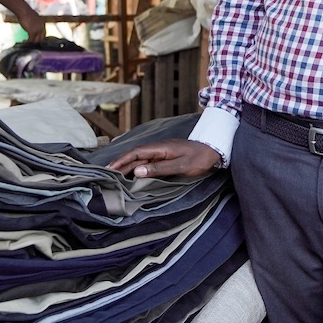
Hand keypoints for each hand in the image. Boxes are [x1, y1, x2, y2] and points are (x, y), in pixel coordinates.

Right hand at [18, 10, 46, 41]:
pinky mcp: (32, 32)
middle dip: (36, 42)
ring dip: (31, 43)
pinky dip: (27, 42)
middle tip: (30, 42)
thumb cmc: (27, 12)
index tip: (35, 39)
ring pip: (36, 40)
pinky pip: (31, 40)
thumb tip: (33, 25)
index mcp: (43, 24)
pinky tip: (24, 41)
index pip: (44, 34)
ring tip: (26, 42)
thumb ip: (36, 22)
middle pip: (41, 38)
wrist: (24, 11)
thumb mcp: (34, 18)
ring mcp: (37, 30)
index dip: (40, 38)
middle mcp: (42, 27)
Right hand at [107, 140, 221, 178]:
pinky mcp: (166, 156)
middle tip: (108, 175)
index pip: (136, 152)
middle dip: (121, 163)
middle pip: (135, 155)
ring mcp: (162, 151)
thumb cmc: (199, 158)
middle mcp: (159, 148)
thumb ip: (159, 168)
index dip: (122, 160)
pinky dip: (137, 166)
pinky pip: (147, 160)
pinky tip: (133, 172)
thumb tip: (137, 171)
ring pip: (140, 158)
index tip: (110, 168)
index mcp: (161, 148)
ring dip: (128, 165)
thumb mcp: (180, 165)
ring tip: (116, 175)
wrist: (214, 150)